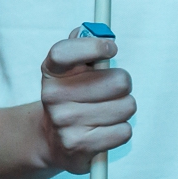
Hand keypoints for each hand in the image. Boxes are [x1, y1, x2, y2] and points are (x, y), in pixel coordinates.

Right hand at [37, 29, 133, 173]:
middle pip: (118, 81)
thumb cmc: (70, 98)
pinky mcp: (79, 146)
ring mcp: (65, 122)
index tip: (111, 49)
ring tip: (107, 111)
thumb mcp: (69, 70)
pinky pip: (124, 131)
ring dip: (123, 109)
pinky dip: (120, 131)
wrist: (51, 140)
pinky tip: (104, 129)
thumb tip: (99, 33)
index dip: (94, 47)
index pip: (65, 52)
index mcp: (51, 72)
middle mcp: (53, 97)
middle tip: (113, 89)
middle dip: (123, 85)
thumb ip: (82, 46)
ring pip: (126, 107)